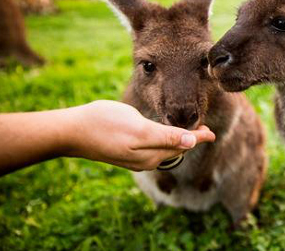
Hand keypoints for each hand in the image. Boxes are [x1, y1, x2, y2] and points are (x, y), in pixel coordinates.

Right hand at [67, 100, 215, 170]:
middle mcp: (145, 159)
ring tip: (188, 132)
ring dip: (177, 140)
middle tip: (205, 130)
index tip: (212, 132)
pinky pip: (151, 148)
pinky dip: (163, 141)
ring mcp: (134, 157)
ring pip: (163, 149)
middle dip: (190, 140)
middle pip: (175, 149)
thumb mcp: (140, 129)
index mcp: (151, 154)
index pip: (182, 145)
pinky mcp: (124, 152)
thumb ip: (166, 137)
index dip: (198, 137)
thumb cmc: (106, 125)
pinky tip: (163, 134)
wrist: (72, 131)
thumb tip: (191, 142)